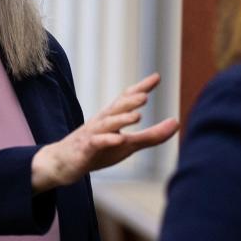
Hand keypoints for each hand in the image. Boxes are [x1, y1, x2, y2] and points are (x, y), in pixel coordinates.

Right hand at [31, 73, 179, 192]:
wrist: (63, 163)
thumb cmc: (97, 151)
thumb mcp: (128, 144)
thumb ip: (152, 135)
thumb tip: (177, 122)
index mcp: (112, 118)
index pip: (126, 99)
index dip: (140, 88)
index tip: (156, 77)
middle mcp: (101, 122)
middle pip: (116, 108)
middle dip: (130, 101)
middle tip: (145, 95)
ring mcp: (92, 134)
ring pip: (107, 124)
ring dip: (121, 119)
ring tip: (137, 116)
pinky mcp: (84, 149)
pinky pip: (96, 143)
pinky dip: (107, 140)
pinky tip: (119, 140)